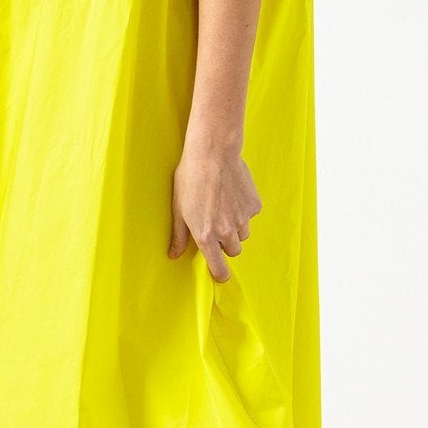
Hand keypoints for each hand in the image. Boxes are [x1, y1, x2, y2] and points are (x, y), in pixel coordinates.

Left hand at [169, 140, 262, 282]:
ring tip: (223, 207)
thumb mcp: (178, 209)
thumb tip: (174, 254)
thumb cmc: (190, 178)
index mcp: (207, 236)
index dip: (220, 274)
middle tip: (216, 226)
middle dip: (225, 244)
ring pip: (243, 234)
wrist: (213, 153)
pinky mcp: (254, 205)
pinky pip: (250, 215)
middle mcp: (227, 232)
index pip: (219, 268)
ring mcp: (243, 219)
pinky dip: (243, 210)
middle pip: (233, 251)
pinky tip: (232, 194)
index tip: (220, 274)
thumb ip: (179, 236)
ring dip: (235, 228)